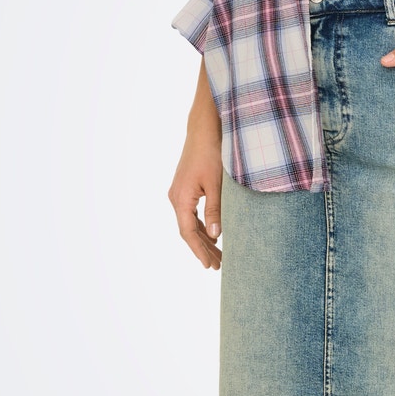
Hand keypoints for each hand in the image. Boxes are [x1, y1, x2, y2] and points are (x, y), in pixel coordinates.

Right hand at [169, 60, 223, 268]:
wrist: (203, 130)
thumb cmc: (211, 154)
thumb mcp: (216, 185)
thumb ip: (215, 211)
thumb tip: (215, 236)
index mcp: (180, 199)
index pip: (188, 233)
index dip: (199, 251)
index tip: (210, 266)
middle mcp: (176, 198)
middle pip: (188, 231)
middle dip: (203, 249)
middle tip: (218, 266)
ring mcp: (180, 192)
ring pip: (190, 223)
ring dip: (203, 239)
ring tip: (218, 255)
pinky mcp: (186, 187)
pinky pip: (191, 213)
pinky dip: (201, 226)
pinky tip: (213, 234)